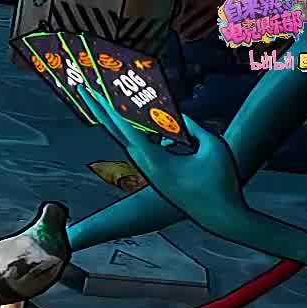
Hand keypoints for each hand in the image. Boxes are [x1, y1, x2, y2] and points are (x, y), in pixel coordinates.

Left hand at [80, 83, 251, 234]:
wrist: (223, 217)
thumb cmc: (221, 183)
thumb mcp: (213, 147)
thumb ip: (194, 127)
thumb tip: (178, 116)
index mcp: (156, 162)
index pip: (127, 130)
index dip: (109, 109)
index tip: (93, 95)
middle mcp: (148, 168)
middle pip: (118, 134)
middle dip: (101, 111)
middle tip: (83, 90)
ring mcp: (151, 174)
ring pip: (134, 141)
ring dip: (125, 122)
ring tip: (115, 102)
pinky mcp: (158, 177)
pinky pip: (148, 150)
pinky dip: (148, 136)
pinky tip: (167, 132)